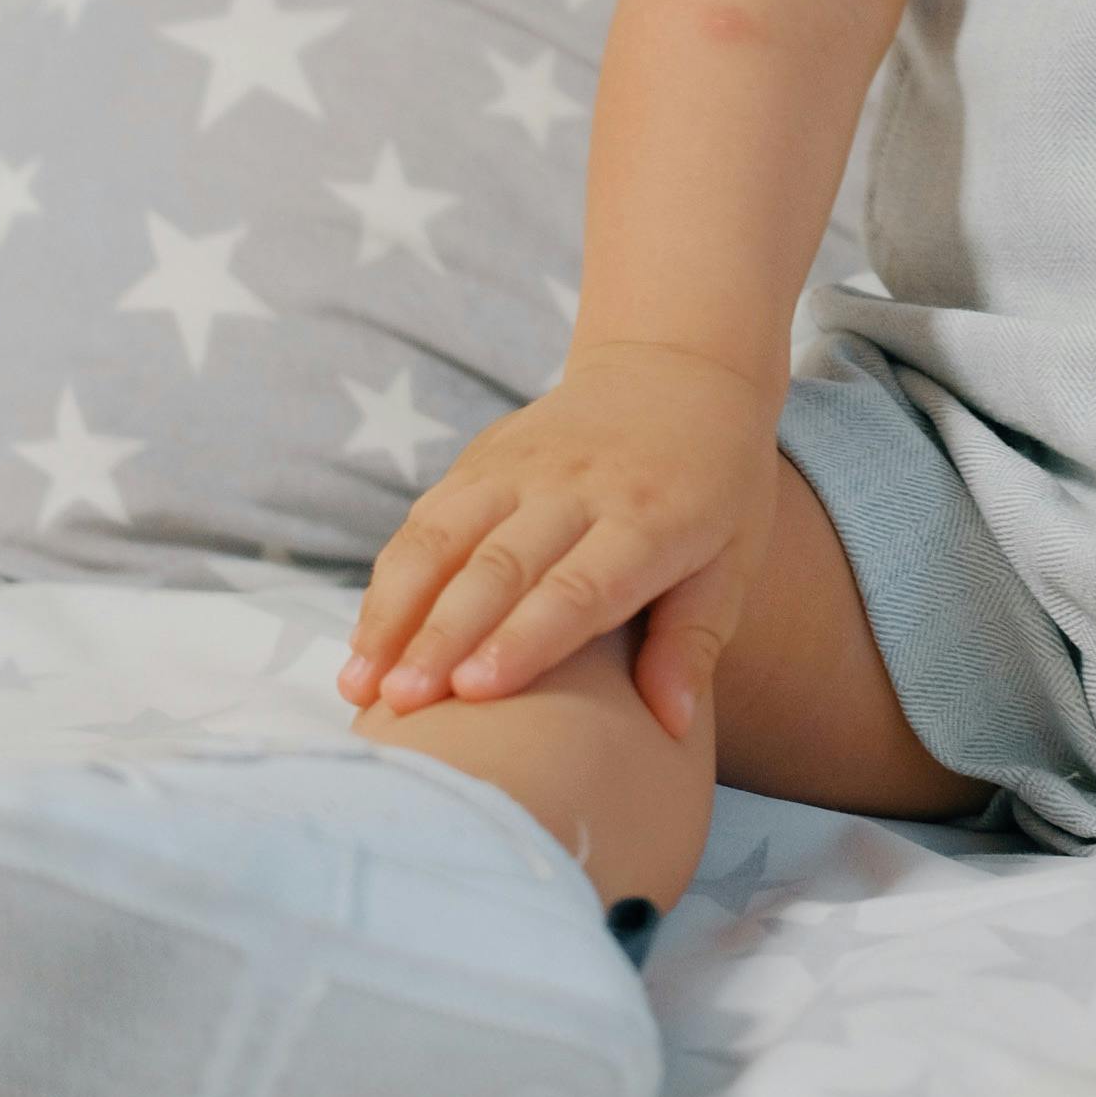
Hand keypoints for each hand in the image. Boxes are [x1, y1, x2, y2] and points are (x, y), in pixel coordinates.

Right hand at [335, 343, 782, 737]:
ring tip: (362, 683)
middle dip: (444, 637)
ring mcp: (521, 465)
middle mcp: (577, 486)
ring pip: (444, 537)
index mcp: (649, 517)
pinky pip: (425, 519)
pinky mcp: (481, 456)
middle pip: (499, 566)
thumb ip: (694, 639)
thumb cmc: (714, 486)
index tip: (476, 692)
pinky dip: (389, 581)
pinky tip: (366, 643)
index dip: (526, 637)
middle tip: (402, 704)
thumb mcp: (733, 557)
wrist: (676, 369)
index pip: (580, 584)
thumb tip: (671, 727)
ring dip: (396, 611)